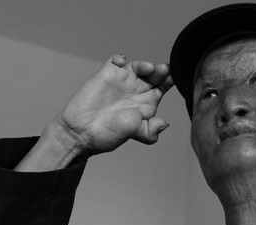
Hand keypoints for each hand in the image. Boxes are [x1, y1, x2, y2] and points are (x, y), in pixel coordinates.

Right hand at [17, 55, 172, 170]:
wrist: (81, 132)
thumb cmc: (108, 134)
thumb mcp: (134, 133)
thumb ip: (150, 129)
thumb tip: (165, 123)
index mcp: (145, 105)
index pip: (161, 89)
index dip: (169, 81)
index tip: (174, 77)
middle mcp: (135, 92)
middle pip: (154, 76)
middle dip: (161, 71)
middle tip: (164, 70)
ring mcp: (121, 83)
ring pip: (138, 67)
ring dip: (145, 65)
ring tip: (149, 68)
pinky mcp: (106, 75)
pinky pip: (116, 62)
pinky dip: (120, 58)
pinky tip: (122, 62)